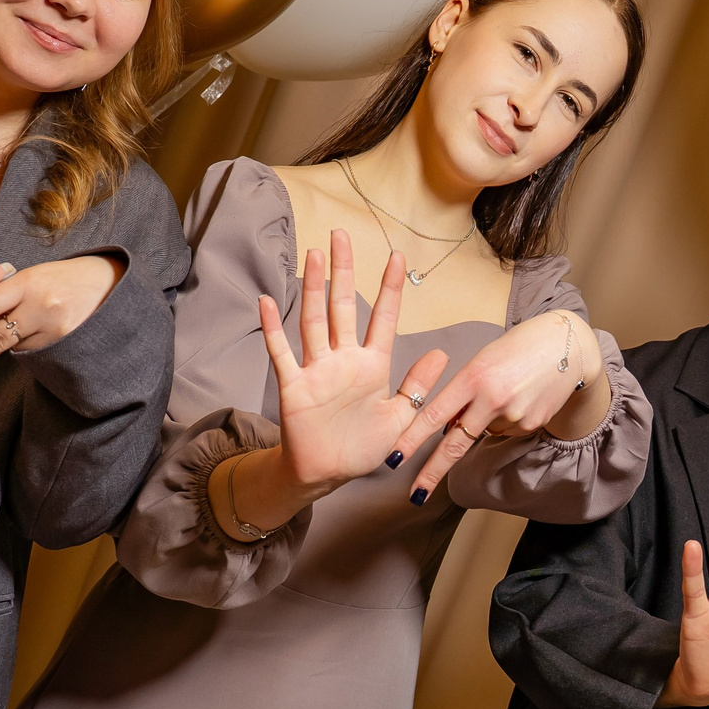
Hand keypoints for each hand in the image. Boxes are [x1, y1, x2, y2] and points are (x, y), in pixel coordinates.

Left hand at [0, 254, 123, 405]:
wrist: (116, 286)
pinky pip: (31, 352)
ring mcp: (54, 329)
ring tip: (2, 346)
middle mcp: (38, 306)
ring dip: (0, 346)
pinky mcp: (65, 346)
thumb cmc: (68, 278)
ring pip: (11, 347)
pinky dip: (27, 345)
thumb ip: (1, 295)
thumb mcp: (33, 277)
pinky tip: (43, 331)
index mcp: (25, 282)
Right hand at [263, 232, 448, 491]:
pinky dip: (273, 328)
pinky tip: (267, 302)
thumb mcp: (401, 419)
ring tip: (315, 255)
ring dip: (314, 288)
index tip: (397, 257)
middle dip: (344, 271)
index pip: (383, 319)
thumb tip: (441, 354)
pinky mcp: (294, 386)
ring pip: (315, 321)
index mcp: (373, 366)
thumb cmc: (362, 447)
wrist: (326, 474)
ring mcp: (317, 370)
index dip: (390, 289)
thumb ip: (417, 387)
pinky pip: (282, 353)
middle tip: (341, 234)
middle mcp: (344, 360)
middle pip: (344, 306)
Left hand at [388, 307, 604, 499]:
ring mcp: (514, 415)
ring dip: (484, 423)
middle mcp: (492, 399)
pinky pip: (506, 431)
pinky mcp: (531, 424)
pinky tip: (519, 399)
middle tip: (416, 494)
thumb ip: (463, 392)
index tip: (395, 458)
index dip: (412, 439)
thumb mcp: (482, 360)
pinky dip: (505, 420)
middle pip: (455, 444)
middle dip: (433, 471)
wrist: (565, 345)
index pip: (434, 414)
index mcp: (473, 377)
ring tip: (504, 392)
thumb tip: (450, 426)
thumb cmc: (517, 347)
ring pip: (484, 433)